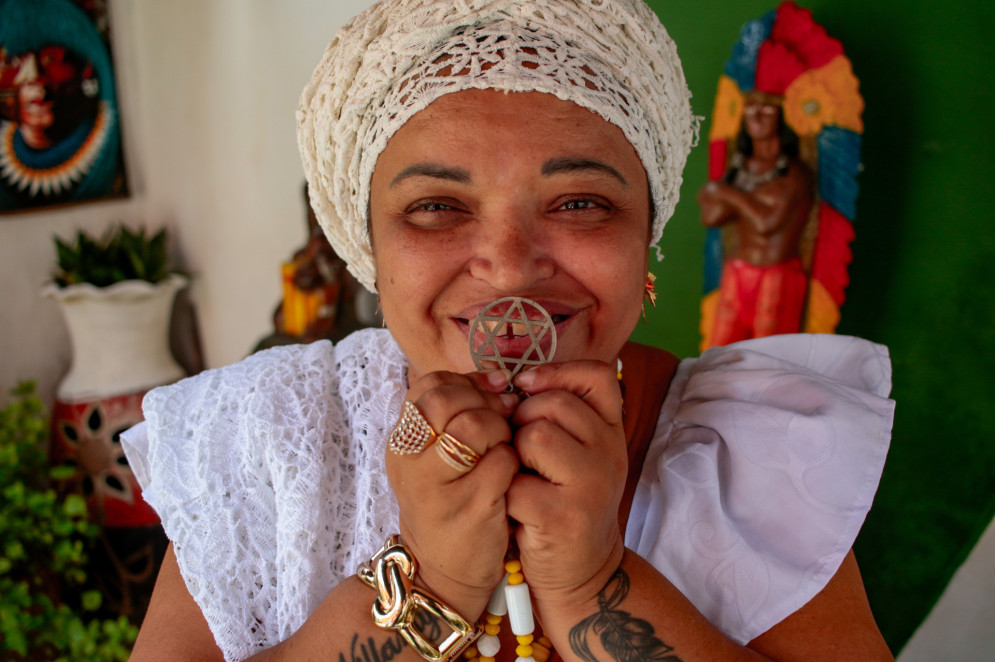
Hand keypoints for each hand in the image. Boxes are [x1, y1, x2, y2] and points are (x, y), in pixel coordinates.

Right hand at [385, 369, 519, 618]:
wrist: (443, 574)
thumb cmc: (448, 504)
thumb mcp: (433, 458)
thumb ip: (455, 415)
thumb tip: (499, 379)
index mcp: (401, 442)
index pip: (429, 385)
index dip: (467, 383)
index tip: (491, 395)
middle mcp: (410, 462)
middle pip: (448, 400)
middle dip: (484, 403)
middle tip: (501, 422)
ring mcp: (437, 487)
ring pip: (474, 426)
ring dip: (501, 430)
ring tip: (504, 448)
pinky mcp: (469, 509)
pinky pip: (502, 462)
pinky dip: (514, 462)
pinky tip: (511, 477)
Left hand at [507, 361, 626, 610]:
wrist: (582, 572)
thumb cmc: (566, 503)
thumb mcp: (579, 454)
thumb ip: (560, 416)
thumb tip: (514, 381)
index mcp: (612, 431)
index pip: (597, 375)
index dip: (556, 372)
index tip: (527, 387)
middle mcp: (610, 453)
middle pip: (552, 404)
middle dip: (522, 421)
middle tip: (521, 452)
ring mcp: (591, 485)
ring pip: (534, 437)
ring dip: (513, 456)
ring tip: (522, 478)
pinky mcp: (563, 516)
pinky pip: (515, 483)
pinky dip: (506, 496)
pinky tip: (518, 510)